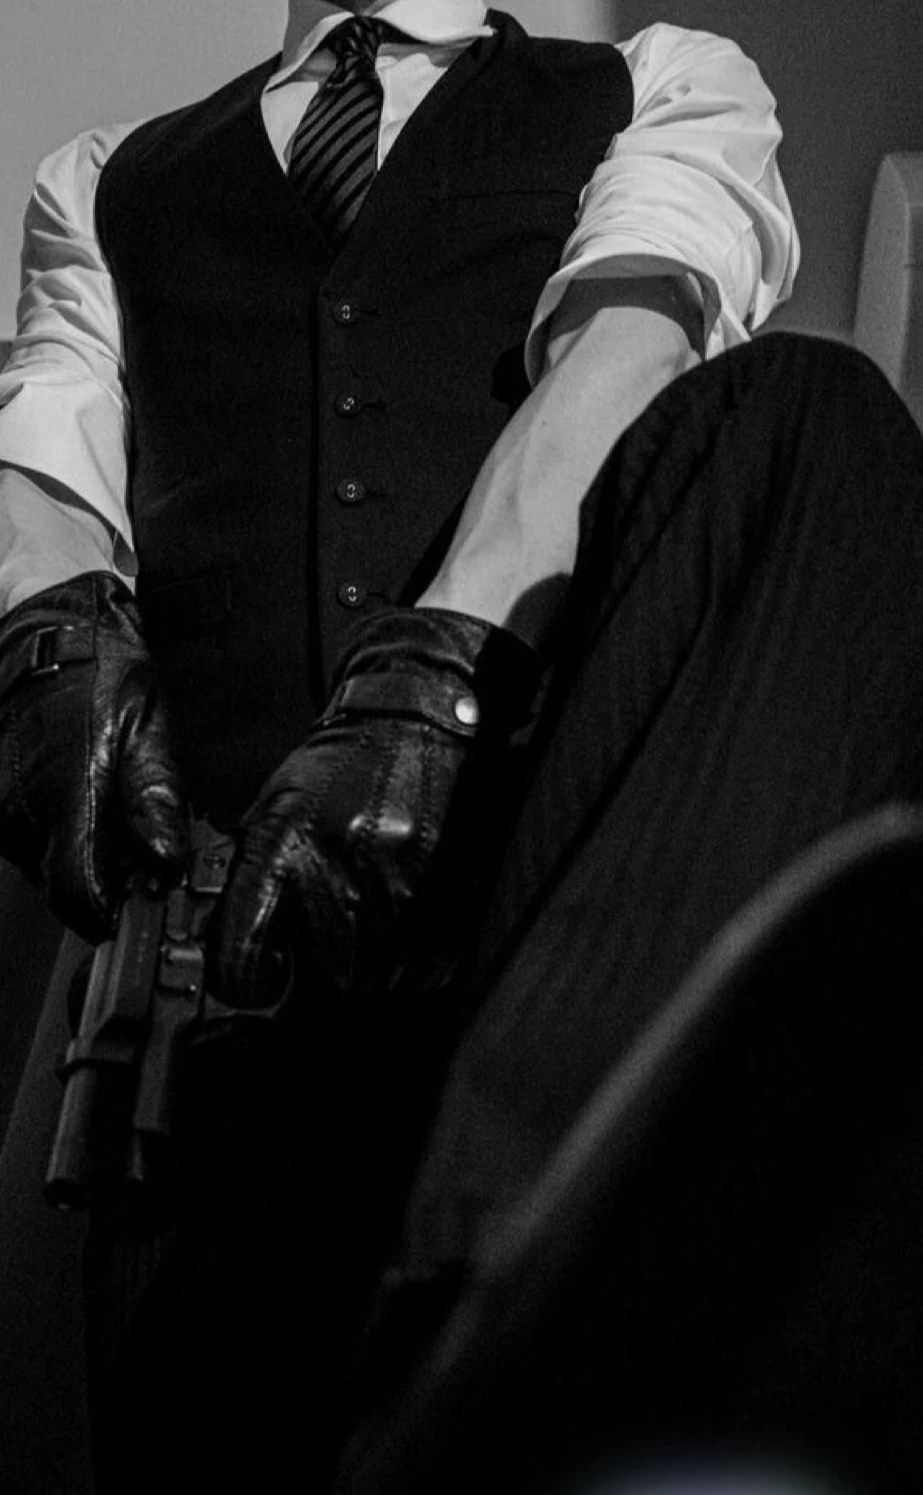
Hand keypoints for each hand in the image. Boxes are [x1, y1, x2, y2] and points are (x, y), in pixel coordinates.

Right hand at [0, 572, 189, 939]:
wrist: (46, 628)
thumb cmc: (99, 669)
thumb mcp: (149, 730)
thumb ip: (156, 803)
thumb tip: (165, 865)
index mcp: (66, 796)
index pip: (78, 895)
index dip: (111, 911)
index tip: (137, 900)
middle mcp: (19, 809)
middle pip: (63, 882)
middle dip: (101, 871)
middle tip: (132, 832)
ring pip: (43, 859)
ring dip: (77, 844)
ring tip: (100, 790)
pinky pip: (26, 833)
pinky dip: (54, 823)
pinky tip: (73, 784)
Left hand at [212, 608, 537, 1006]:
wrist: (402, 728)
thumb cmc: (334, 766)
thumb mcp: (271, 807)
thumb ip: (249, 870)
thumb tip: (226, 934)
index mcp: (283, 847)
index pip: (247, 947)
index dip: (240, 979)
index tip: (245, 982)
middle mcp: (333, 869)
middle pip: (314, 978)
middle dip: (300, 987)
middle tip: (293, 976)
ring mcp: (382, 882)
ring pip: (358, 971)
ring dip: (342, 971)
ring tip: (332, 948)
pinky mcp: (419, 885)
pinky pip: (394, 947)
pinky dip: (377, 951)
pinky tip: (366, 926)